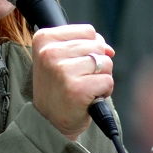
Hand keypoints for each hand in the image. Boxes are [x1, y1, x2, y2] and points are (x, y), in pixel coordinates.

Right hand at [31, 24, 114, 140]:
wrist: (50, 121)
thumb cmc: (58, 87)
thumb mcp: (60, 58)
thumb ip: (83, 44)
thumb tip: (109, 50)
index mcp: (44, 39)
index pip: (87, 31)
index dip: (90, 47)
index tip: (76, 63)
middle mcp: (50, 53)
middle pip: (98, 46)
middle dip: (97, 64)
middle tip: (80, 79)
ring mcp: (62, 71)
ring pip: (105, 63)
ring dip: (101, 78)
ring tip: (84, 88)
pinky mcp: (77, 89)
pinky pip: (108, 81)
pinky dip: (104, 91)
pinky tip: (89, 98)